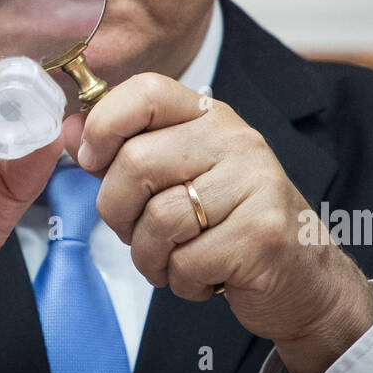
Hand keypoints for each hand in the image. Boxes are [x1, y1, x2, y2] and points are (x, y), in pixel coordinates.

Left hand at [66, 73, 372, 372]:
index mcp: (210, 117)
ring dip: (149, 256)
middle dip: (118, 212)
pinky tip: (203, 277)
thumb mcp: (180, 174)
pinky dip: (181, 282)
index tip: (91, 161)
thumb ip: (125, 149)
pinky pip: (186, 262)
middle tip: (134, 232)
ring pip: (158, 220)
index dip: (103, 124)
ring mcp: (254, 185)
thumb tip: (69, 130)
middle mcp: (236, 141)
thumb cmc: (229, 222)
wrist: (303, 277)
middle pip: (137, 163)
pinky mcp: (262, 235)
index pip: (146, 91)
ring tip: (172, 260)